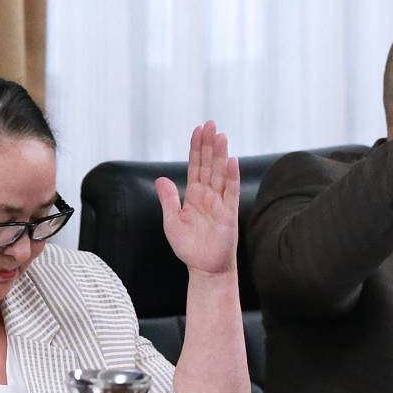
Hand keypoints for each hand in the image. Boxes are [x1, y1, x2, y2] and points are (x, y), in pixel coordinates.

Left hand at [155, 121, 239, 276]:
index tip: (197, 130)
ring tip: (220, 135)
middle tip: (210, 123)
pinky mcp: (229, 214)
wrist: (204, 268)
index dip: (196, 148)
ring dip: (220, 154)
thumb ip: (168, 199)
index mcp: (194, 196)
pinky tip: (231, 161)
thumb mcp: (172, 221)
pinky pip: (230, 192)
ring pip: (220, 174)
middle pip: (208, 165)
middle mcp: (208, 195)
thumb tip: (160, 179)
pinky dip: (231, 176)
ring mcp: (220, 203)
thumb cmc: (189, 247)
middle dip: (209, 144)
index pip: (195, 166)